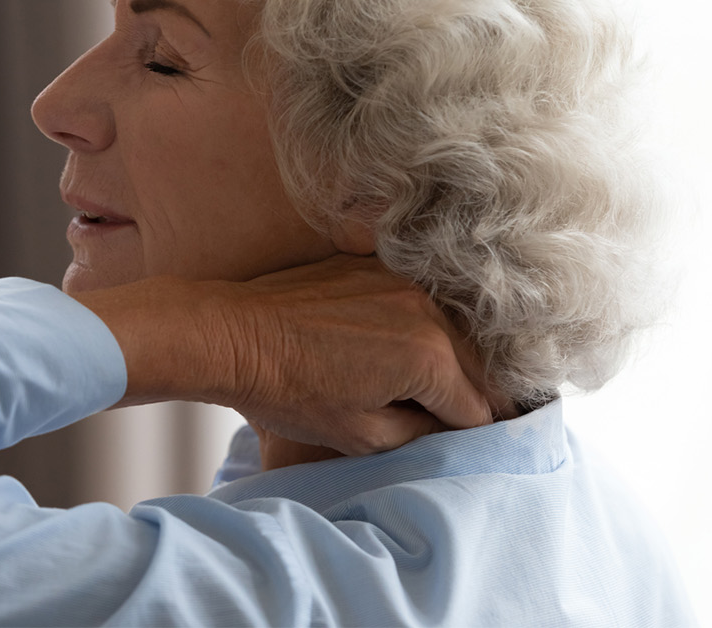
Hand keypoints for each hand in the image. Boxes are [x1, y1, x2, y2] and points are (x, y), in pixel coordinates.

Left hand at [208, 255, 492, 455]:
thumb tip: (445, 426)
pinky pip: (416, 303)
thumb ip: (420, 433)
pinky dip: (416, 328)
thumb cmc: (288, 391)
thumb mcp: (362, 435)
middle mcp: (427, 311)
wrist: (232, 336)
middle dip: (470, 397)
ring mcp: (401, 282)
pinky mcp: (374, 267)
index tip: (464, 444)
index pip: (479, 407)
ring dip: (447, 360)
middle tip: (454, 422)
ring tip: (424, 388)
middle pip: (475, 365)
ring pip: (448, 331)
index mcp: (429, 358)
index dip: (473, 433)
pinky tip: (394, 348)